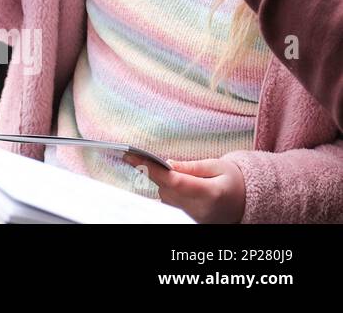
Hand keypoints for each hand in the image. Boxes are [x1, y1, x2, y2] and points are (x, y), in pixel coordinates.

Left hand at [125, 155, 245, 223]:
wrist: (247, 203)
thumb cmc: (234, 181)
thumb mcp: (217, 166)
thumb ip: (191, 167)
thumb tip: (167, 163)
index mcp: (210, 193)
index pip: (173, 181)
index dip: (150, 169)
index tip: (130, 156)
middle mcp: (200, 209)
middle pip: (165, 190)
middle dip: (151, 172)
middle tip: (131, 156)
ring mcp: (194, 218)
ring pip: (165, 197)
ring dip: (161, 182)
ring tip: (158, 167)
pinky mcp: (190, 220)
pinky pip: (171, 203)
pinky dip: (167, 190)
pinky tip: (166, 179)